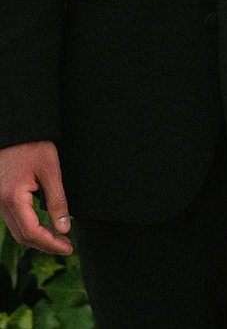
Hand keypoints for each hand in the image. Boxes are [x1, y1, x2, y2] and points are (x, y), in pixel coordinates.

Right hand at [0, 141, 72, 255]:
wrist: (17, 129)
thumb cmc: (33, 144)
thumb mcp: (51, 170)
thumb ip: (57, 200)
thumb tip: (64, 228)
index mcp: (12, 197)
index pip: (31, 232)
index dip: (50, 244)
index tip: (68, 247)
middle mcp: (0, 203)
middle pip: (22, 236)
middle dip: (44, 244)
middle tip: (66, 246)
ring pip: (16, 230)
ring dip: (37, 238)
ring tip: (59, 238)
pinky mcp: (0, 197)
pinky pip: (14, 219)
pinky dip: (29, 227)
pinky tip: (44, 226)